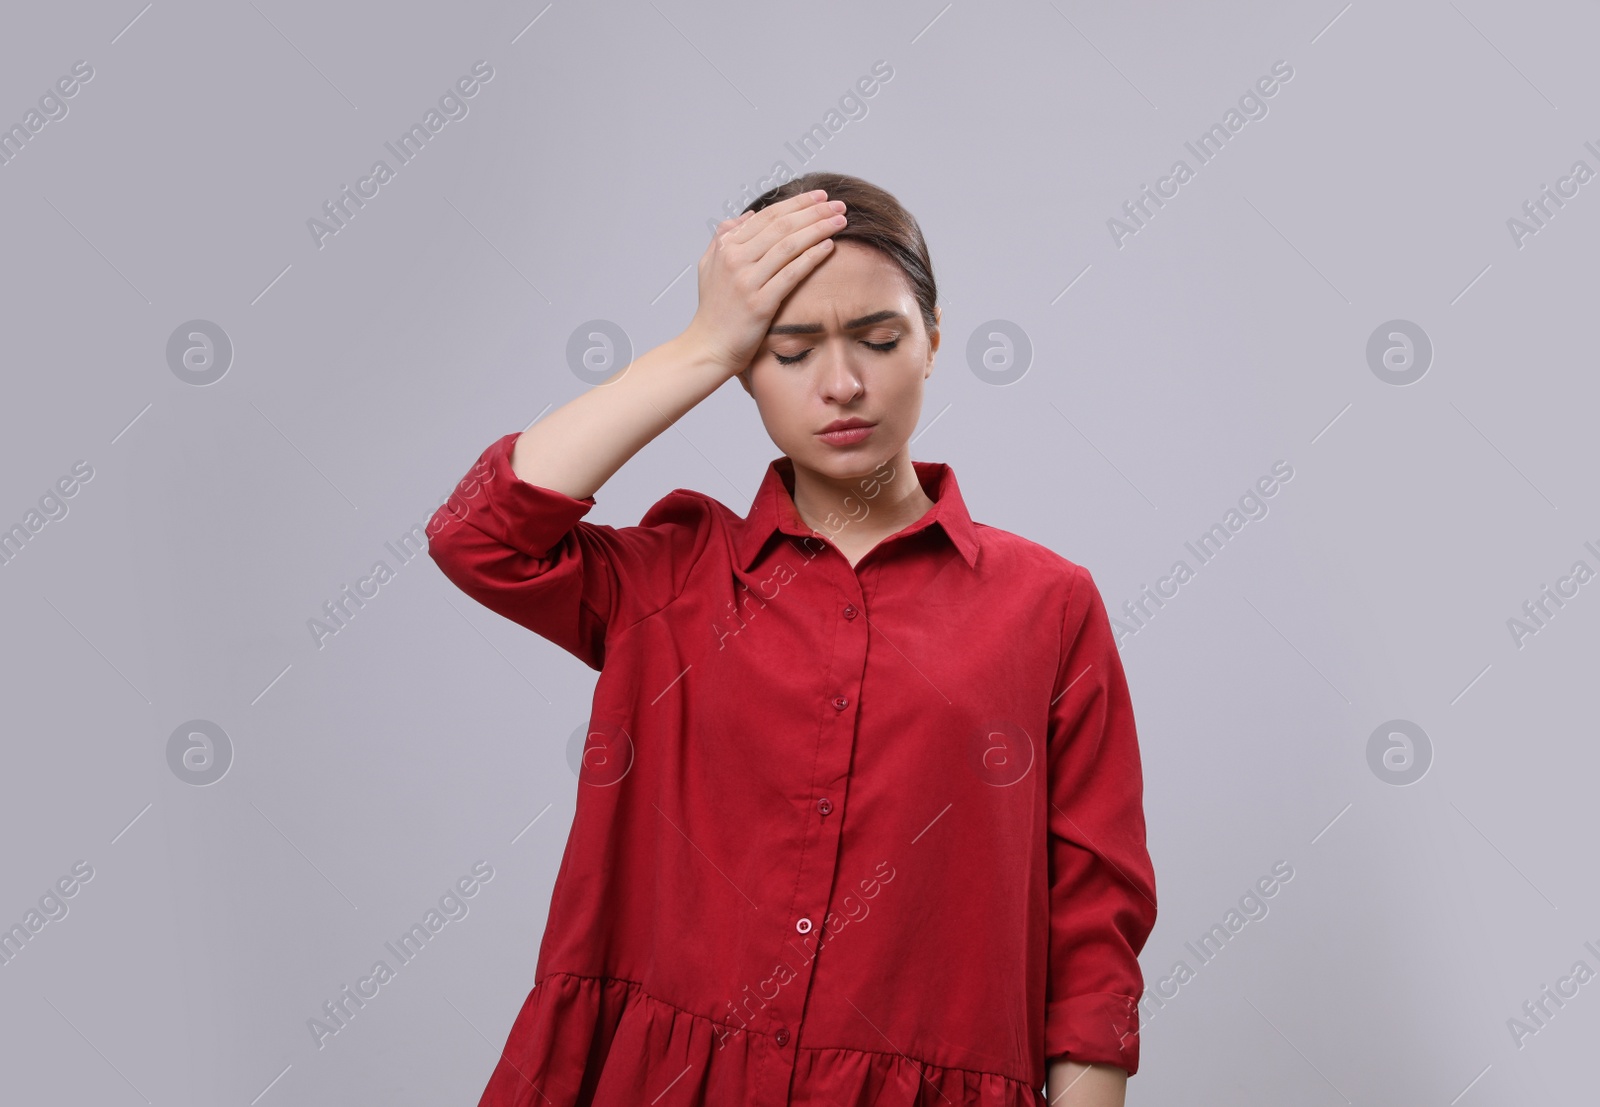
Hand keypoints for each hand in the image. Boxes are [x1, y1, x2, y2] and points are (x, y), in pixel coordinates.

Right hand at [680, 189, 847, 376]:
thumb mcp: (709, 265)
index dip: (796, 203)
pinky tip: (828, 247)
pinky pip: (790, 274)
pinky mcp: (760, 304)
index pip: (767, 216)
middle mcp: (735, 260)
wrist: (707, 347)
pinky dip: (811, 258)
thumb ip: (725, 236)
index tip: (820, 197)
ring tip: (840, 221)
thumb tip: (749, 214)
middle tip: (839, 204)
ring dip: (818, 229)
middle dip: (814, 211)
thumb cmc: (713, 309)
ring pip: (788, 246)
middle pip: (782, 226)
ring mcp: (747, 281)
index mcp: (726, 247)